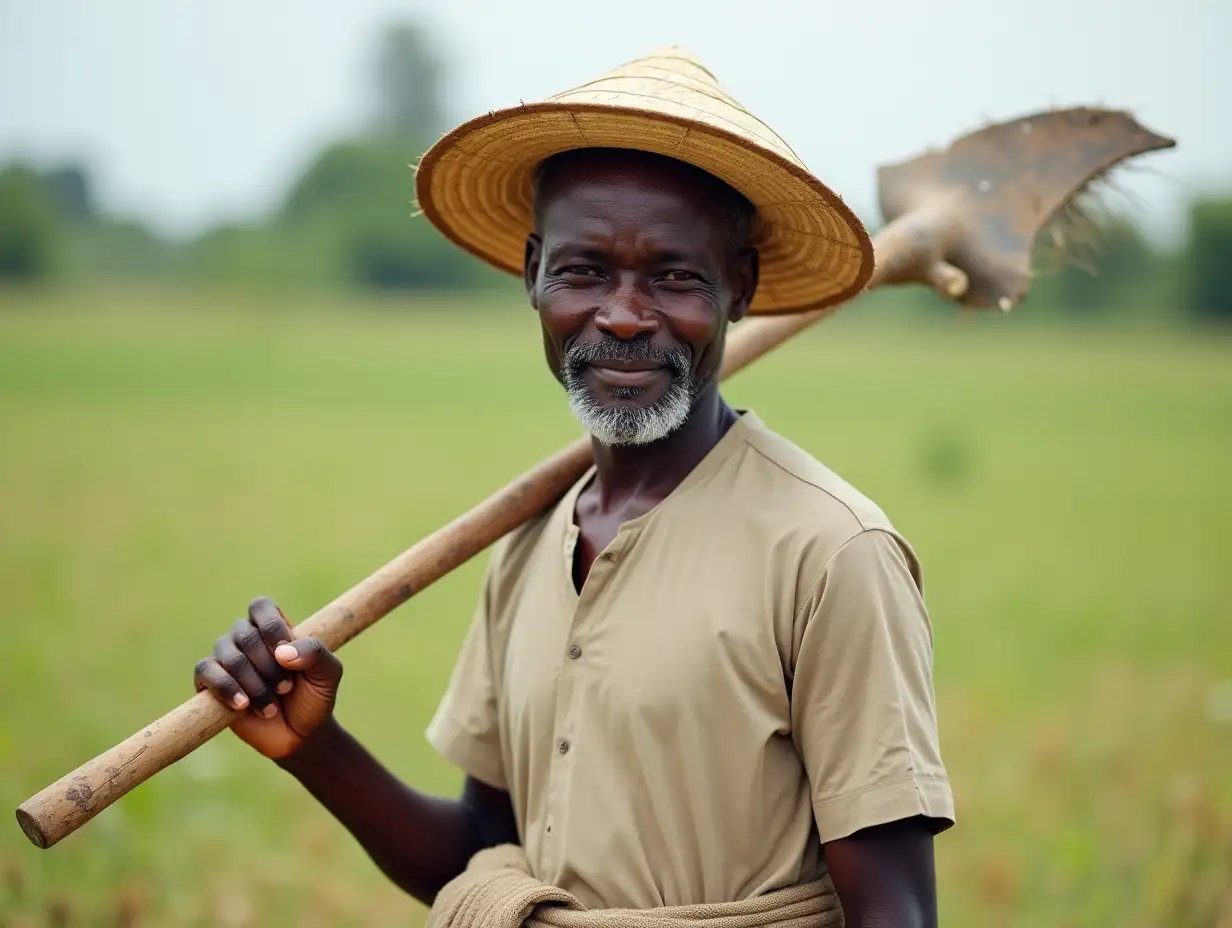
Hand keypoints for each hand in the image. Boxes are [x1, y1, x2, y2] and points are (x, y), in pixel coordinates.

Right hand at [193, 596, 342, 759]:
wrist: (300, 735)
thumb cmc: (314, 698)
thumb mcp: (328, 674)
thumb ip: (315, 653)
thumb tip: (282, 652)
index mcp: (273, 627)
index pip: (260, 607)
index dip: (271, 627)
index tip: (286, 655)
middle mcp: (246, 638)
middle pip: (245, 633)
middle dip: (268, 664)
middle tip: (286, 687)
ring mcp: (226, 659)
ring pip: (227, 655)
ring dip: (253, 682)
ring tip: (271, 705)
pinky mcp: (209, 683)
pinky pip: (205, 671)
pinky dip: (225, 687)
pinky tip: (244, 705)